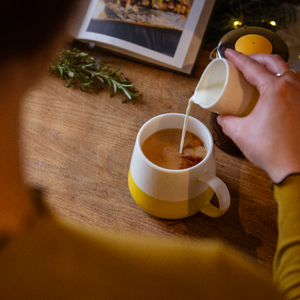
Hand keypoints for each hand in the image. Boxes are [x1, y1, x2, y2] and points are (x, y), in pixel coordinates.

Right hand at [217, 49, 299, 182]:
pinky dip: (285, 80)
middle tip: (245, 59)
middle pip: (274, 61)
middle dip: (257, 57)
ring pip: (289, 70)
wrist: (294, 167)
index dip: (238, 58)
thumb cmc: (271, 150)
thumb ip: (227, 121)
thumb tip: (223, 116)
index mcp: (275, 90)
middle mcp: (293, 87)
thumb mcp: (239, 133)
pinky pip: (296, 84)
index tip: (229, 53)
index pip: (252, 67)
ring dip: (273, 67)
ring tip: (262, 71)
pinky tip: (278, 88)